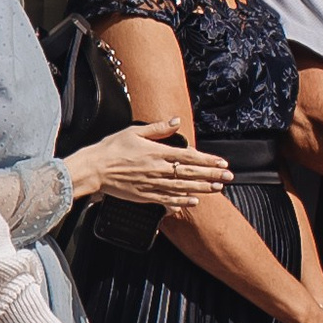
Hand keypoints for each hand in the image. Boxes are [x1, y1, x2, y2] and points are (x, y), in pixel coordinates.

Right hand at [66, 122, 231, 209]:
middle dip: (212, 175)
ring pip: (183, 187)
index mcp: (157, 152)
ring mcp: (152, 184)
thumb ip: (158, 128)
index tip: (222, 162)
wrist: (94, 168)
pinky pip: (167, 199)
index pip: (189, 156)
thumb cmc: (111, 148)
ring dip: (202, 188)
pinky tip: (194, 201)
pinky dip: (182, 201)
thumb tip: (176, 121)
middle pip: (190, 172)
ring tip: (218, 188)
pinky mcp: (144, 196)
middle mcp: (157, 169)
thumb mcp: (134, 131)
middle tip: (228, 177)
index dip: (207, 160)